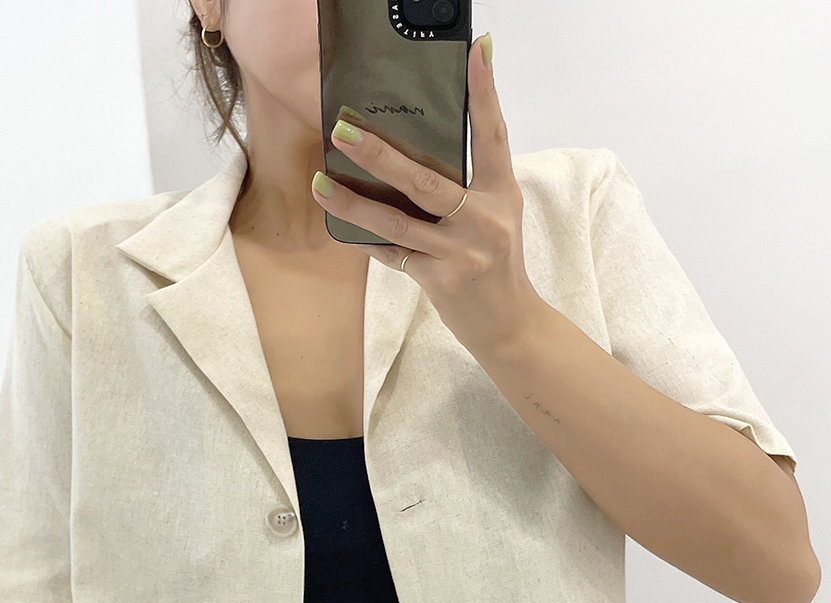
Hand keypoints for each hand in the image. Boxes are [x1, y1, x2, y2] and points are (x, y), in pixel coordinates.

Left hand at [310, 32, 540, 354]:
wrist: (509, 324)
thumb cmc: (497, 263)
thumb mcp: (495, 216)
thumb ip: (465, 187)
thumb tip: (411, 155)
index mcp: (502, 194)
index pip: (493, 135)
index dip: (484, 93)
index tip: (475, 50)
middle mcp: (484, 220)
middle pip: (425, 180)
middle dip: (379, 153)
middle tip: (343, 129)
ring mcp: (461, 252)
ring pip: (397, 222)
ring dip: (353, 202)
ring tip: (320, 183)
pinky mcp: (440, 281)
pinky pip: (393, 254)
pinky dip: (368, 240)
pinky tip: (342, 226)